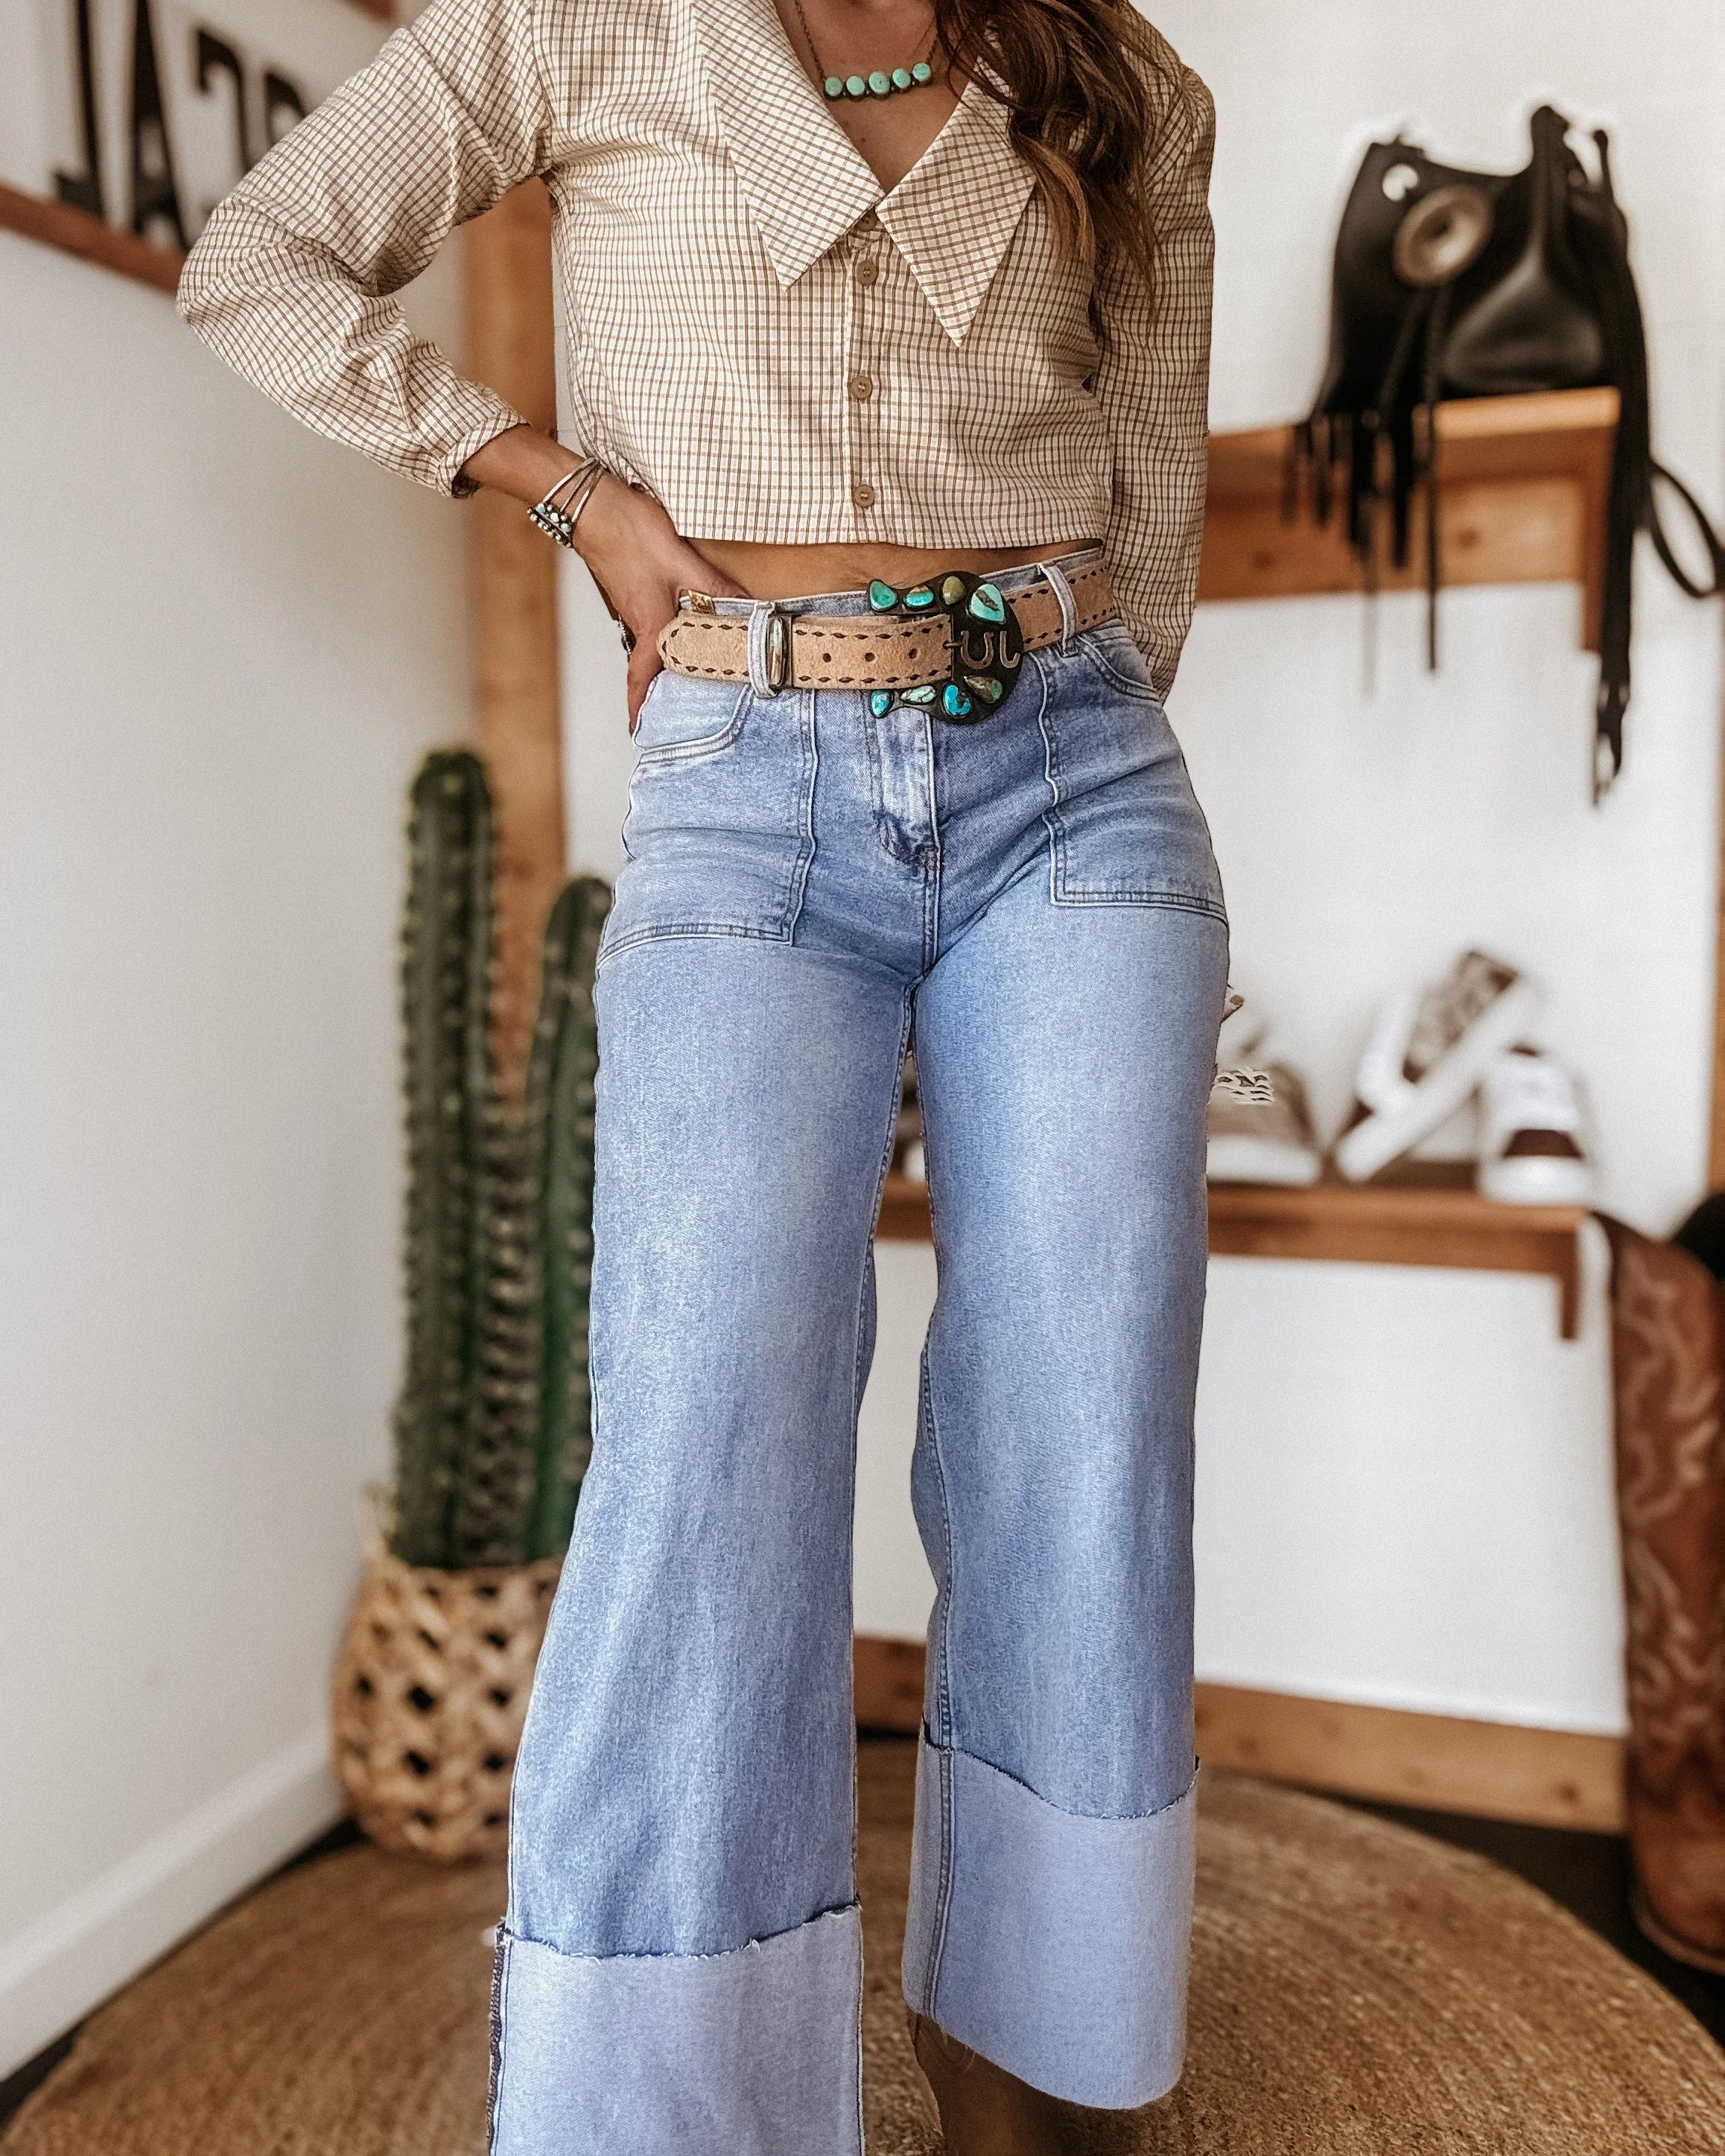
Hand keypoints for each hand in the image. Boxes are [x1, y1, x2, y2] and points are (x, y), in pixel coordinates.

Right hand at [458, 425, 747, 729]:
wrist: (591, 504)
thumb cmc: (630, 532)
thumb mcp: (682, 561)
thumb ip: (715, 588)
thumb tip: (749, 610)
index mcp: (649, 624)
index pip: (641, 678)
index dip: (639, 707)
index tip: (639, 732)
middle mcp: (636, 621)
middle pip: (647, 667)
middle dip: (657, 693)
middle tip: (674, 712)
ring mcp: (632, 605)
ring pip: (650, 645)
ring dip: (662, 664)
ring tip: (686, 677)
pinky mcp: (631, 589)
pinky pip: (648, 623)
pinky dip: (663, 637)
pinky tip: (680, 629)